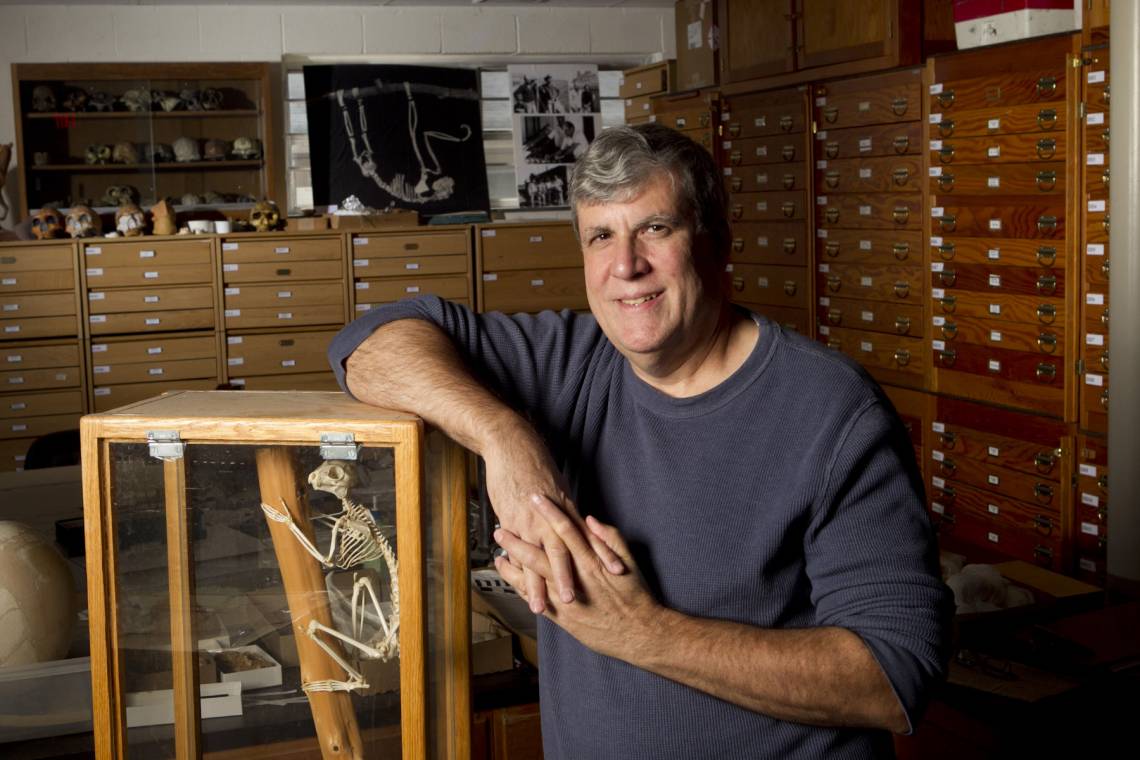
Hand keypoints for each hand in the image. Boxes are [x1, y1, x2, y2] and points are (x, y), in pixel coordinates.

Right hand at [482, 423, 621, 612]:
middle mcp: (553, 517)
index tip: (620, 571)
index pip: (589, 536)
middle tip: (593, 598)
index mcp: (567, 508)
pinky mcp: (514, 522)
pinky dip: (522, 575)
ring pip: (546, 557)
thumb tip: (581, 523)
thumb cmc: (533, 464)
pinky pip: (521, 554)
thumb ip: (568, 509)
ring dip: (549, 583)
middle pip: (571, 551)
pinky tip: (523, 591)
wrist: (511, 446)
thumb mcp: (557, 486)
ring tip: (554, 605)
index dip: (604, 553)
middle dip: (581, 576)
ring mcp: (533, 521)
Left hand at [494, 497, 657, 660]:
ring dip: (513, 562)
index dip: (548, 512)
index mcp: (592, 561)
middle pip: (540, 552)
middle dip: (519, 538)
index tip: (535, 498)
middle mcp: (575, 577)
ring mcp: (566, 598)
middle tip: (501, 525)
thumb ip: (610, 538)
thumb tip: (590, 520)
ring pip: (533, 576)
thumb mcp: (630, 561)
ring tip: (498, 550)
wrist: (639, 633)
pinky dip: (520, 586)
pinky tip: (509, 578)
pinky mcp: (562, 617)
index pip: (565, 529)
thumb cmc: (636, 597)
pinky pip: (536, 598)